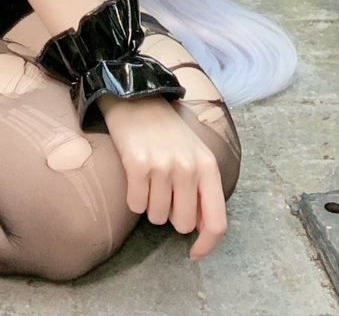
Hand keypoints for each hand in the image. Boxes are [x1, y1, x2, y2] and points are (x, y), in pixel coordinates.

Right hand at [101, 96, 227, 259]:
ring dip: (150, 205)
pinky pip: (136, 204)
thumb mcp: (195, 154)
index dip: (207, 245)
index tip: (194, 253)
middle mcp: (188, 167)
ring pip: (156, 216)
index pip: (216, 221)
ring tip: (149, 178)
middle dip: (170, 215)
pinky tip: (135, 176)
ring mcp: (163, 165)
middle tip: (163, 192)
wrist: (136, 96)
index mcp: (208, 166)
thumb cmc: (167, 129)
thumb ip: (202, 189)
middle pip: (182, 224)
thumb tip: (201, 229)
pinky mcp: (137, 164)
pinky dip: (134, 197)